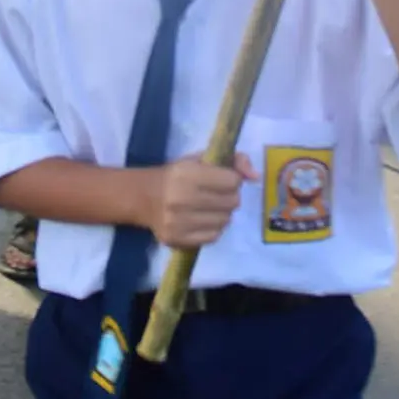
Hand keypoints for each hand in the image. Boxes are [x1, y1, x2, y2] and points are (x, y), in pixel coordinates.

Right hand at [136, 154, 253, 249]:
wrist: (143, 197)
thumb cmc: (177, 174)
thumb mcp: (201, 158)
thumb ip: (233, 160)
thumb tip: (256, 176)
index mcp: (188, 174)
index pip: (232, 181)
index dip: (232, 179)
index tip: (222, 179)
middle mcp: (182, 199)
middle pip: (232, 203)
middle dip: (229, 197)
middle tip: (216, 194)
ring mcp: (179, 222)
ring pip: (225, 221)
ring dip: (222, 214)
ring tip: (208, 207)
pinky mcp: (177, 239)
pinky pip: (213, 236)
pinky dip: (213, 228)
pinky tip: (203, 220)